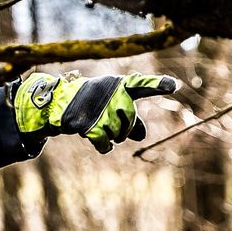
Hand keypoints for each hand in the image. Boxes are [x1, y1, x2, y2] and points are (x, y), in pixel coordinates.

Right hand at [13, 72, 177, 153]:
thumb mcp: (111, 103)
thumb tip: (141, 137)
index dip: (157, 85)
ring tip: (95, 123)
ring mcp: (101, 111)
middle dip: (122, 127)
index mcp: (119, 85)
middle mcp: (111, 96)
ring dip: (109, 135)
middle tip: (106, 119)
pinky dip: (103, 145)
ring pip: (119, 135)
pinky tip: (95, 138)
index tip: (174, 86)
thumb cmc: (91, 102)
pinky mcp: (90, 126)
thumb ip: (130, 117)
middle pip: (131, 122)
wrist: (57, 104)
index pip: (141, 84)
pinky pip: (107, 145)